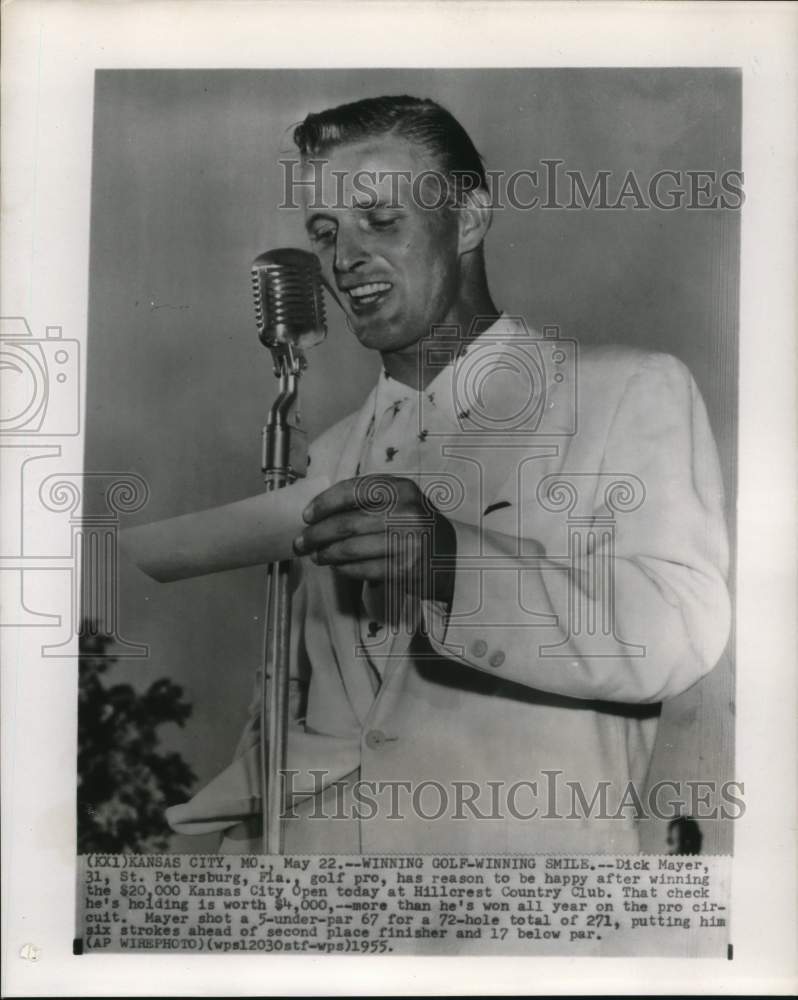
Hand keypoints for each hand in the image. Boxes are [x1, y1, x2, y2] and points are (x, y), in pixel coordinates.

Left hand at [293, 475, 456, 605]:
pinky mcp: (405, 569)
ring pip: (350, 549)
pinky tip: (337, 567)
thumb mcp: (400, 502)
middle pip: (346, 523)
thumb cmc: (416, 528)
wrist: (454, 558)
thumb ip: (367, 500)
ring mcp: (407, 542)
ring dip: (326, 554)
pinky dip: (344, 569)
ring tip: (316, 556)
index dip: (324, 503)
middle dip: (316, 534)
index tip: (307, 515)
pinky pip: (362, 569)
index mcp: (402, 489)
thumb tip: (319, 512)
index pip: (353, 490)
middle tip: (301, 542)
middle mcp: (407, 512)